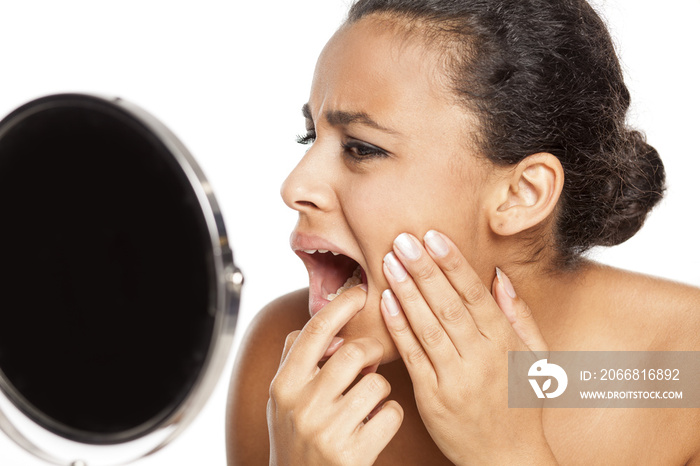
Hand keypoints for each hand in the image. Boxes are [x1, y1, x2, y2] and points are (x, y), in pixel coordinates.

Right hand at [267, 285, 403, 465]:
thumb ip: (297, 361)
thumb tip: (328, 328)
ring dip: (380, 389)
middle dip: (371, 351)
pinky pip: (392, 413)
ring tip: (368, 402)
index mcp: (284, 386)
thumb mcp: (283, 400)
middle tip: (371, 360)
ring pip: (378, 383)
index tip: (360, 292)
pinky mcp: (354, 454)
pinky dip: (391, 415)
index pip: (313, 332)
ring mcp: (328, 431)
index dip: (340, 307)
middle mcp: (302, 406)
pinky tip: (375, 425)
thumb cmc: (296, 440)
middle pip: (352, 352)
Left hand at [380, 230, 556, 464]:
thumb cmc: (522, 404)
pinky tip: (386, 301)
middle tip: (403, 239)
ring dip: (406, 291)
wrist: (509, 459)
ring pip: (427, 327)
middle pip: (448, 306)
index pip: (475, 295)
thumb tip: (499, 276)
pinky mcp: (432, 397)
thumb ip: (519, 315)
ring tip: (389, 262)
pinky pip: (412, 356)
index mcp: (505, 344)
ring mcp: (454, 379)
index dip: (452, 264)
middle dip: (424, 269)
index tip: (434, 236)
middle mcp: (480, 359)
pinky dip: (398, 327)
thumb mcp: (535, 359)